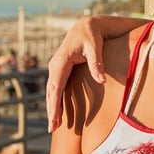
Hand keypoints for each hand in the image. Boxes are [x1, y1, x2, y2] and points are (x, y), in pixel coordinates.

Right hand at [46, 17, 105, 131]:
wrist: (87, 26)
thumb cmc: (92, 35)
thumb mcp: (95, 47)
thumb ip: (97, 63)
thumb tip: (101, 80)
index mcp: (61, 62)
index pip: (56, 87)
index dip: (55, 104)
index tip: (55, 118)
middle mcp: (55, 66)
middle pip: (51, 92)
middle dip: (52, 110)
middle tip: (52, 128)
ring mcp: (57, 68)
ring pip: (52, 92)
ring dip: (53, 108)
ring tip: (54, 126)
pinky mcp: (61, 70)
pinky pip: (57, 88)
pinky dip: (56, 101)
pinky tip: (58, 112)